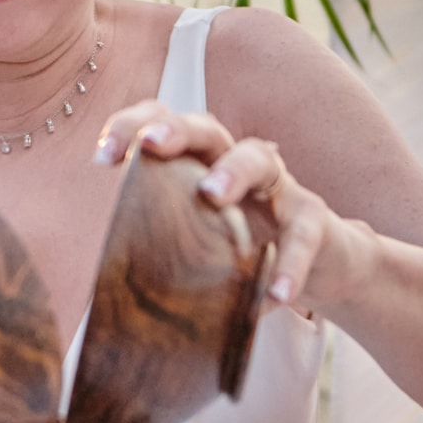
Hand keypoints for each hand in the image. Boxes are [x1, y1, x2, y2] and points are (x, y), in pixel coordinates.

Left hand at [93, 101, 373, 315]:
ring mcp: (279, 187)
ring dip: (233, 172)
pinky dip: (290, 264)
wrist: (324, 265)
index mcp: (200, 164)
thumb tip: (98, 298)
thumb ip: (161, 251)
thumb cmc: (245, 249)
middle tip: (151, 144)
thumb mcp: (199, 244)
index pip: (163, 124)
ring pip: (258, 159)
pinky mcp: (314, 220)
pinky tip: (275, 296)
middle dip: (176, 130)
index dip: (130, 127)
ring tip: (211, 196)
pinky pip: (303, 234)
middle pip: (207, 128)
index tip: (100, 157)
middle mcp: (237, 163)